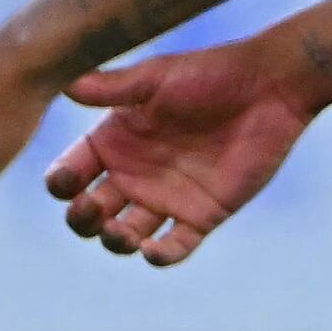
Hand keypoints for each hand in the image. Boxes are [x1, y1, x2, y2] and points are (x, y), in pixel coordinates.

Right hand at [43, 36, 331, 267]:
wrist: (271, 86)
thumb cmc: (212, 74)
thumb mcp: (156, 77)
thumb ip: (111, 86)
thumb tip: (63, 81)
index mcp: (114, 142)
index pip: (70, 174)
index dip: (61, 183)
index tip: (67, 181)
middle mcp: (133, 175)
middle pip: (88, 213)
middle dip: (81, 219)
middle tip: (91, 209)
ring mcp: (166, 197)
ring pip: (124, 236)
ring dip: (114, 241)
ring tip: (121, 233)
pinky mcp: (202, 214)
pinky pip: (174, 247)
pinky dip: (160, 256)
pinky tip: (152, 250)